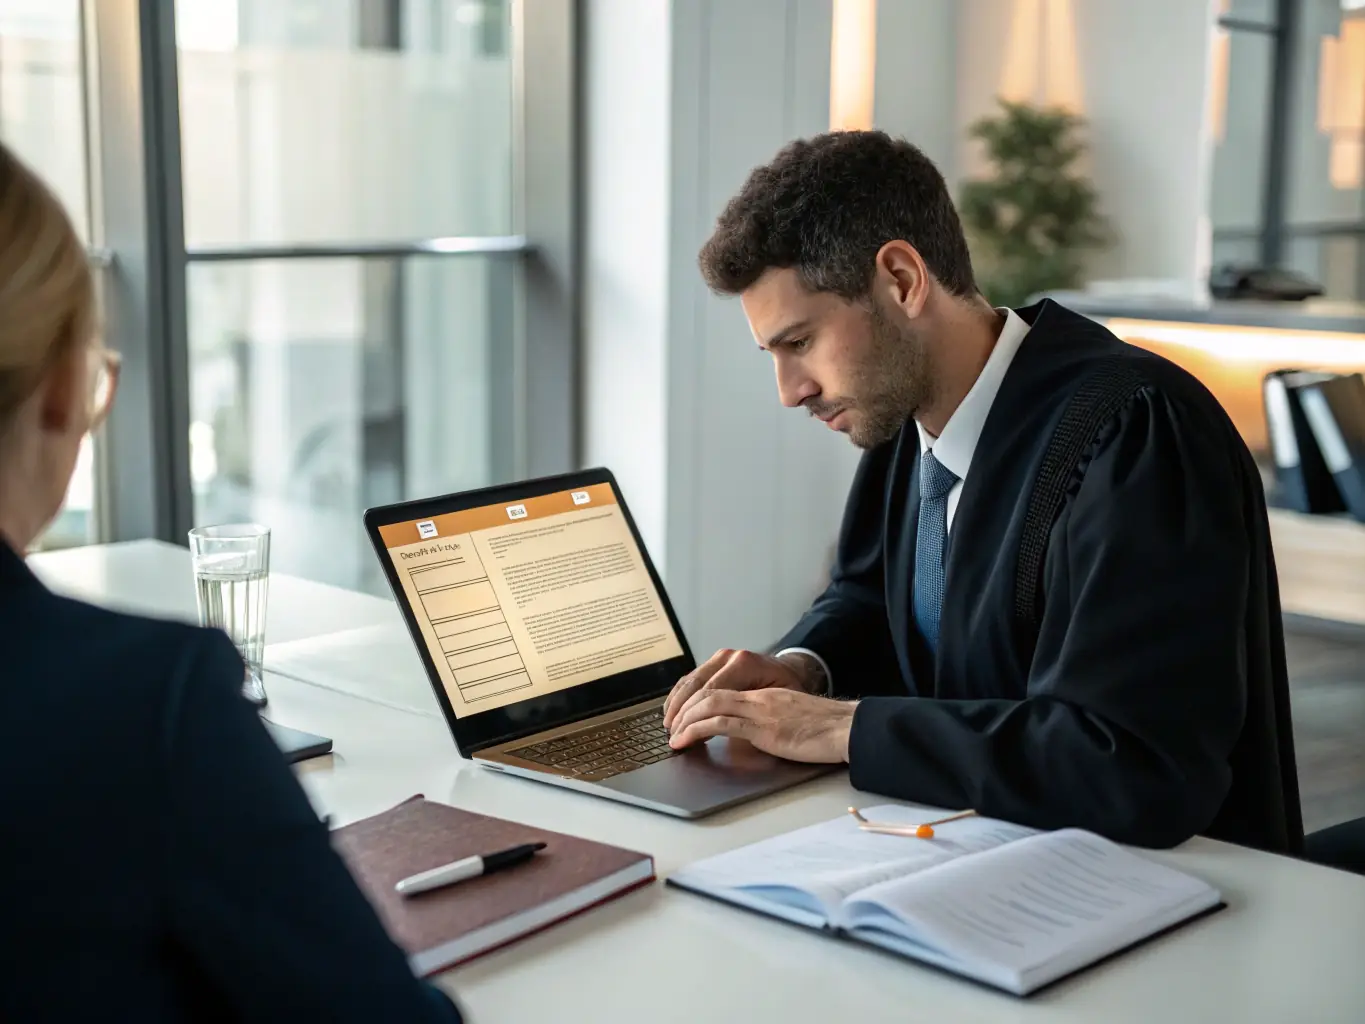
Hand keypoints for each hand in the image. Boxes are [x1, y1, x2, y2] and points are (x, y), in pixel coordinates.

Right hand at [663, 648, 823, 731]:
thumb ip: (750, 711)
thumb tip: (721, 727)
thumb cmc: (789, 688)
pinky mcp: (715, 662)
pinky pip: (692, 677)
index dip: (694, 717)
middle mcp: (728, 657)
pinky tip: (673, 710)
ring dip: (676, 704)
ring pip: (689, 680)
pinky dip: (680, 695)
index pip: (710, 693)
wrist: (794, 668)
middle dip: (681, 712)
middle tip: (672, 734)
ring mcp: (720, 658)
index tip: (684, 735)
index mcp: (743, 664)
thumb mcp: (778, 700)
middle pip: (695, 686)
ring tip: (669, 725)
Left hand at [666, 688, 856, 763]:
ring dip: (684, 720)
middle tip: (669, 726)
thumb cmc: (826, 730)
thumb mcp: (791, 720)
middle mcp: (758, 696)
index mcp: (764, 693)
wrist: (847, 728)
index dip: (694, 701)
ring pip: (708, 705)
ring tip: (671, 736)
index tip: (681, 716)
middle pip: (707, 692)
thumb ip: (769, 721)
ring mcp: (759, 709)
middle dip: (682, 709)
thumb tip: (750, 734)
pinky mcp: (762, 727)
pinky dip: (695, 731)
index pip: (719, 689)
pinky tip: (683, 741)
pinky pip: (719, 724)